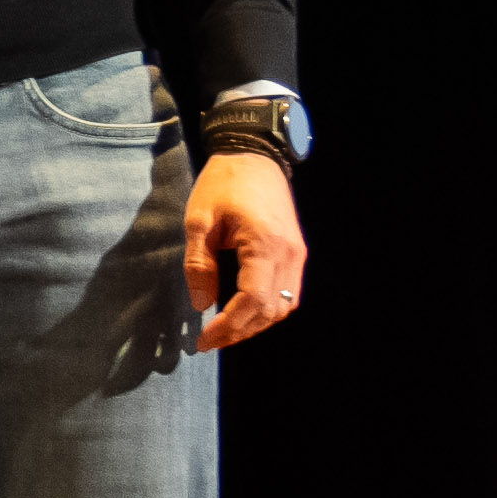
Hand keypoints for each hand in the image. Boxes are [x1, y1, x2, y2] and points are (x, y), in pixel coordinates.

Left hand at [187, 151, 306, 351]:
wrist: (254, 156)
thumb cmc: (222, 184)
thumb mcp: (199, 221)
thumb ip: (199, 264)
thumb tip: (200, 305)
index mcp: (265, 246)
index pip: (252, 301)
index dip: (229, 327)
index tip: (203, 340)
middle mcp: (289, 256)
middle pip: (271, 311)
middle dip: (240, 331)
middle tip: (209, 342)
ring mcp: (297, 255)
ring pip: (284, 306)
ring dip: (255, 323)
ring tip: (223, 331)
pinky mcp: (296, 253)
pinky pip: (288, 293)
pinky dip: (266, 309)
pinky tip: (242, 311)